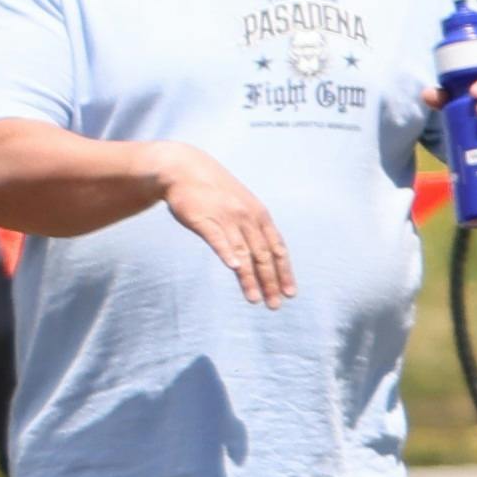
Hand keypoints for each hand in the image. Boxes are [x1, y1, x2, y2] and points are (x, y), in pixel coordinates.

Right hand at [156, 153, 294, 306]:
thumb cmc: (214, 193)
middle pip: (264, 255)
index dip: (285, 272)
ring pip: (243, 253)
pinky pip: (218, 239)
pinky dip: (228, 253)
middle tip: (276, 305)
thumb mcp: (241, 206)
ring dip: (251, 278)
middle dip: (272, 282)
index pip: (277, 249)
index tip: (291, 293)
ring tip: (256, 299)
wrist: (185, 171)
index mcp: (259, 216)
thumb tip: (261, 252)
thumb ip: (251, 228)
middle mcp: (248, 218)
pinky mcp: (205, 220)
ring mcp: (227, 219)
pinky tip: (235, 268)